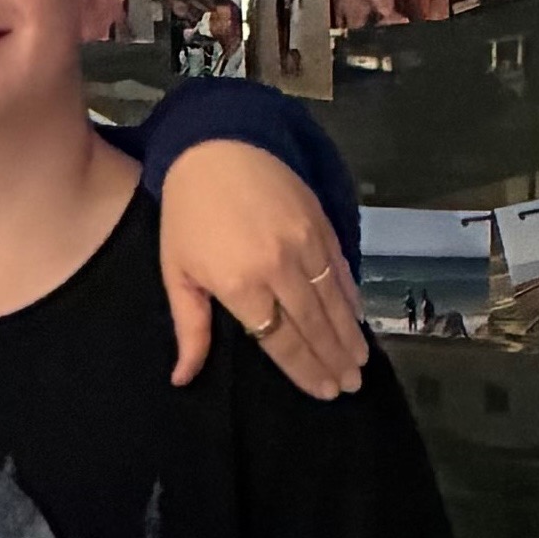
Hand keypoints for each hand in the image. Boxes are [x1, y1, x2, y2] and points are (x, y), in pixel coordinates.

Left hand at [156, 150, 365, 401]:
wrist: (216, 145)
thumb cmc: (188, 213)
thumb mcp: (178, 272)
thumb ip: (190, 328)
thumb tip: (183, 378)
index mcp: (242, 286)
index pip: (281, 341)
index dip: (305, 370)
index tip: (323, 392)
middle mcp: (280, 269)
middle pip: (314, 326)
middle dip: (334, 359)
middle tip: (351, 386)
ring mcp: (306, 244)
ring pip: (334, 301)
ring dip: (349, 334)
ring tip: (360, 362)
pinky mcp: (321, 223)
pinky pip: (341, 269)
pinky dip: (351, 296)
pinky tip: (358, 317)